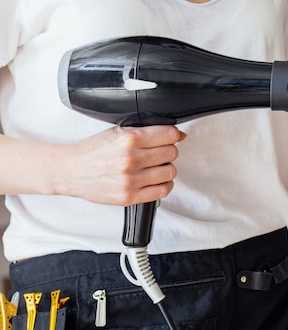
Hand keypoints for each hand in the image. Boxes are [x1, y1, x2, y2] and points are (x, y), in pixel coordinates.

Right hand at [60, 125, 185, 204]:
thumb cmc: (92, 152)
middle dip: (168, 151)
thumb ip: (145, 132)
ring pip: (170, 172)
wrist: (69, 171)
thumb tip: (177, 134)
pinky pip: (163, 191)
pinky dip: (164, 185)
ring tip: (155, 167)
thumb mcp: (117, 132)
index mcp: (128, 138)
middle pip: (172, 153)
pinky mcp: (129, 197)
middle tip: (159, 153)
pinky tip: (155, 180)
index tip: (171, 137)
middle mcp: (130, 159)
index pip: (169, 134)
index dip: (173, 135)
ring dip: (166, 169)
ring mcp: (131, 179)